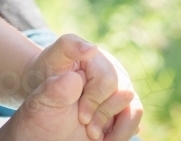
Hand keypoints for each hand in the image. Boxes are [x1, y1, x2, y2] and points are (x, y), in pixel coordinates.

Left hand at [22, 34, 142, 140]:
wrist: (48, 91)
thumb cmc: (46, 74)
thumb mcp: (51, 59)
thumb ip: (67, 48)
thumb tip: (91, 49)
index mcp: (97, 56)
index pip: (108, 79)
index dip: (95, 101)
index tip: (81, 117)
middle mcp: (113, 68)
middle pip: (124, 94)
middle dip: (104, 115)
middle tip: (87, 128)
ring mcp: (120, 85)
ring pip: (134, 108)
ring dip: (119, 128)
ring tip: (97, 137)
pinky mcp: (123, 103)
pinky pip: (133, 118)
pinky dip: (122, 132)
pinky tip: (104, 137)